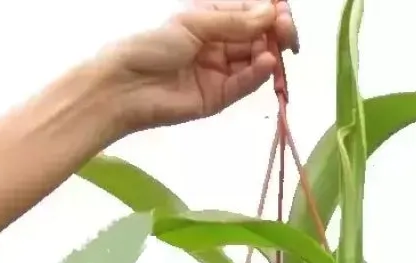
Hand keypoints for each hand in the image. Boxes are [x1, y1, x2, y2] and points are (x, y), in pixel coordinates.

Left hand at [99, 1, 298, 135]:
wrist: (128, 86)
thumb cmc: (153, 46)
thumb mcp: (194, 23)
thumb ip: (233, 21)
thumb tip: (271, 12)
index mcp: (211, 19)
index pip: (249, 12)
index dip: (269, 11)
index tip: (283, 12)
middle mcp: (220, 44)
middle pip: (257, 36)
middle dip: (275, 32)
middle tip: (287, 32)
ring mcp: (221, 72)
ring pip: (254, 60)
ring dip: (268, 53)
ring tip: (277, 48)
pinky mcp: (220, 97)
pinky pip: (244, 83)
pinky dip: (257, 74)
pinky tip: (266, 63)